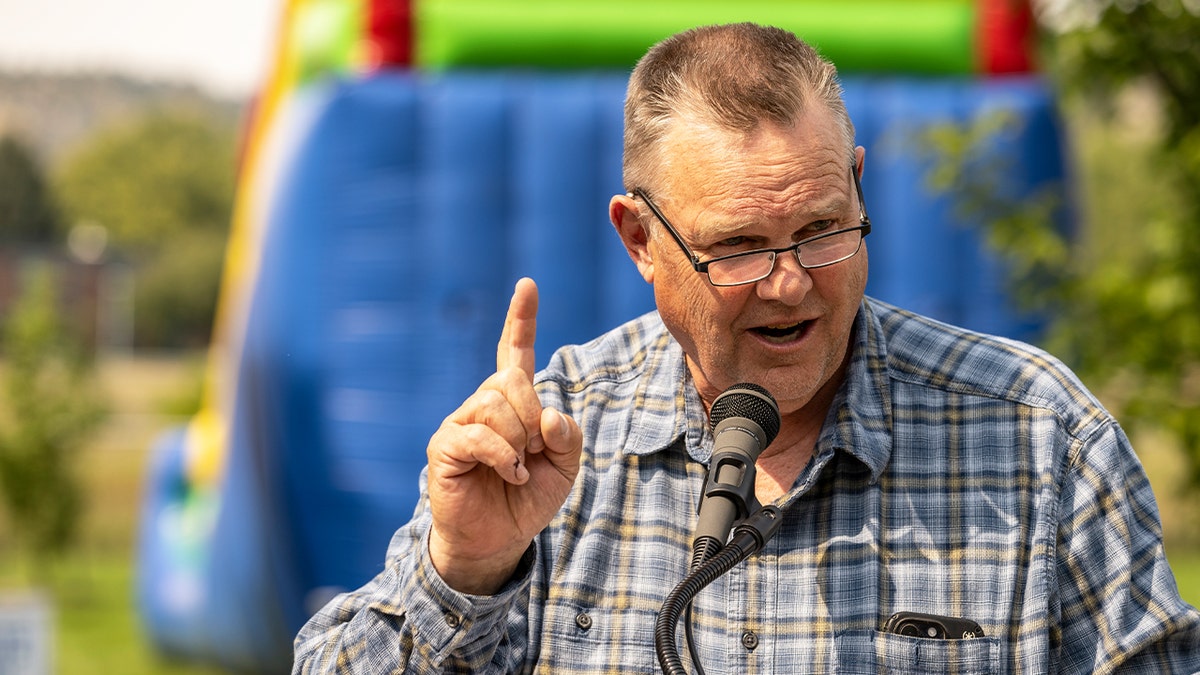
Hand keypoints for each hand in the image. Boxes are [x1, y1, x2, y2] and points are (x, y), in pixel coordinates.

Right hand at [425, 278, 581, 593]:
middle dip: (533, 415)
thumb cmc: (529, 499)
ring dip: (519, 440)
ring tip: (519, 467)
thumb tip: (548, 415)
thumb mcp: (565, 468)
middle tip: (535, 450)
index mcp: (513, 402)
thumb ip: (569, 437)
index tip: (527, 285)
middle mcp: (483, 404)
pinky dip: (504, 457)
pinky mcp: (445, 446)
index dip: (521, 319)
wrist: (498, 539)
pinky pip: (479, 435)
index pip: (515, 351)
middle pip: (511, 378)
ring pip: (495, 403)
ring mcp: (461, 423)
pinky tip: (510, 474)